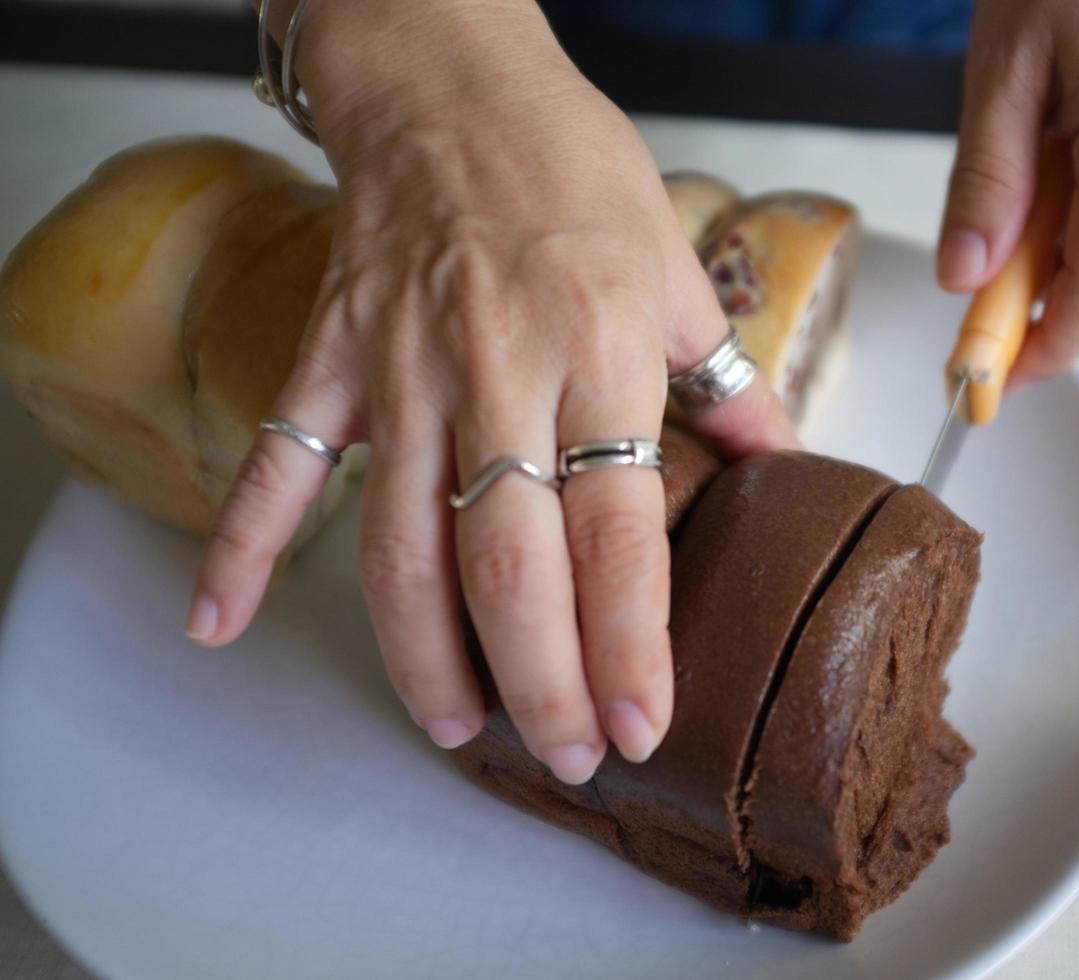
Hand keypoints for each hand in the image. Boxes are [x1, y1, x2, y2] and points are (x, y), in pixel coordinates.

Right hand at [188, 0, 796, 782]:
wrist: (448, 84)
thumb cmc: (571, 169)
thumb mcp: (672, 268)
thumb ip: (722, 379)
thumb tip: (781, 461)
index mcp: (597, 349)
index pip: (616, 528)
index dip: (629, 638)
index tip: (645, 719)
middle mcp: (496, 369)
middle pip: (508, 562)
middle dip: (541, 679)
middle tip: (571, 754)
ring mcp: (398, 370)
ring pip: (401, 543)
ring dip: (426, 654)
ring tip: (462, 730)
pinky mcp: (330, 359)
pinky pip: (280, 461)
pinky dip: (244, 543)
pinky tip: (219, 625)